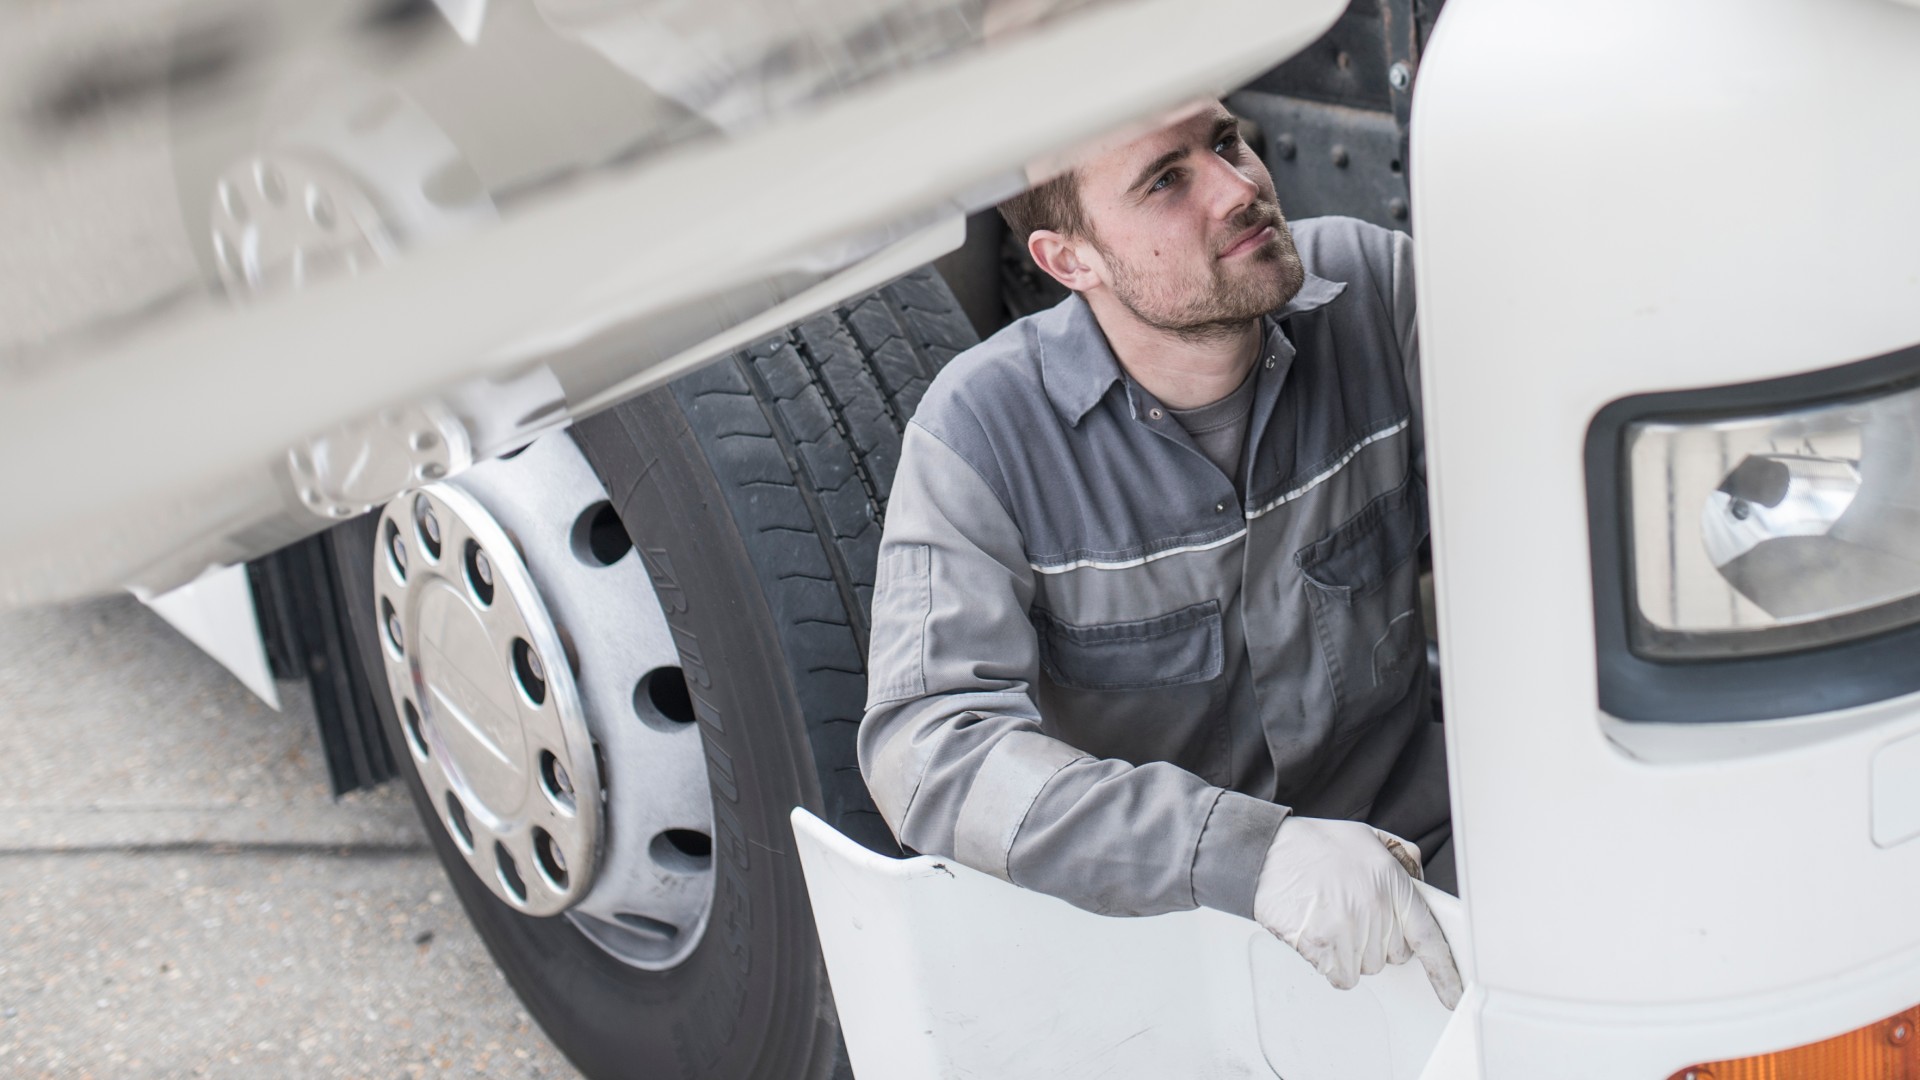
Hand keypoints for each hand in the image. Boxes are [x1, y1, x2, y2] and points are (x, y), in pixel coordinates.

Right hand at [1252, 817, 1462, 1008]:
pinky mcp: (1322, 948)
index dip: (1444, 970)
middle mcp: (1374, 908)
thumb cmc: (1311, 847)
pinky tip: (1319, 934)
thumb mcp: (1368, 837)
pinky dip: (1332, 964)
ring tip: (1330, 917)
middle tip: (1352, 912)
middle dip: (1379, 939)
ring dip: (1352, 952)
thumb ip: (1402, 859)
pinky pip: (1342, 977)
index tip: (1453, 992)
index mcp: (1390, 881)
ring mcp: (1348, 930)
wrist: (1264, 854)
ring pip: (1367, 967)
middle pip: (1395, 955)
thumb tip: (1420, 887)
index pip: (1429, 935)